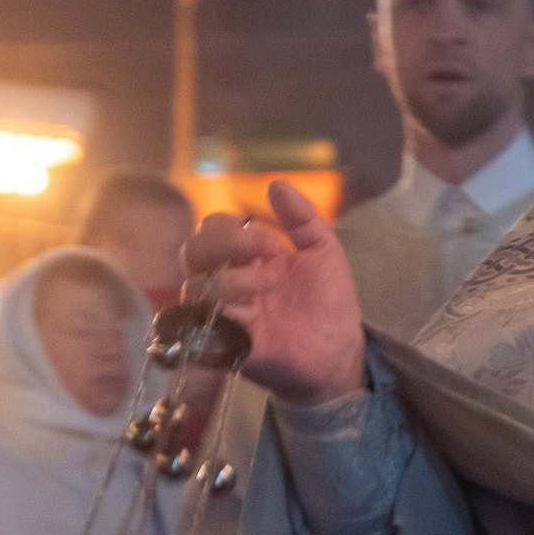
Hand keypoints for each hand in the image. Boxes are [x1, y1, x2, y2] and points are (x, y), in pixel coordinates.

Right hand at [183, 180, 366, 406]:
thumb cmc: (330, 301)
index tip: (272, 240)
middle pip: (192, 252)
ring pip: (196, 287)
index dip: (231, 227)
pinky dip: (223, 313)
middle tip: (263, 250)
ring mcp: (225, 312)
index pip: (212, 229)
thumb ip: (302, 217)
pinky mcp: (226, 343)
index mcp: (248, 257)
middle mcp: (229, 281)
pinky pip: (202, 326)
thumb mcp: (323, 251)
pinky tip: (253, 312)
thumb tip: (276, 183)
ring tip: (270, 285)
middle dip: (222, 244)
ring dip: (232, 278)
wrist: (340, 350)